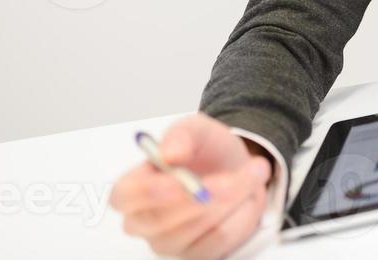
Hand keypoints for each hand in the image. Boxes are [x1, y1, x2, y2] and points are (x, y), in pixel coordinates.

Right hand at [109, 113, 272, 259]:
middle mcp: (143, 221)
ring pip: (197, 229)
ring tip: (252, 174)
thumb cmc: (206, 151)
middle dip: (205, 195)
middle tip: (237, 175)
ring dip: (232, 199)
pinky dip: (241, 215)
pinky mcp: (196, 254)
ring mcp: (168, 242)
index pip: (124, 197)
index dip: (150, 191)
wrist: (236, 167)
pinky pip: (220, 240)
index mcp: (132, 188)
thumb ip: (181, 135)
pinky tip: (248, 198)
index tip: (178, 180)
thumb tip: (169, 152)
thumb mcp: (196, 129)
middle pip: (162, 220)